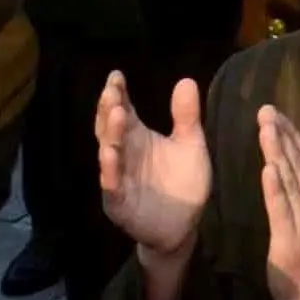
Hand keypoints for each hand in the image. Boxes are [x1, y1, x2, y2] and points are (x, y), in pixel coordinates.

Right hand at [95, 70, 209, 258]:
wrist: (184, 224)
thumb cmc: (183, 181)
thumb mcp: (190, 144)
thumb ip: (187, 116)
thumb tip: (185, 80)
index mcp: (138, 138)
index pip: (124, 111)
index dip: (118, 94)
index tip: (116, 76)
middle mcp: (124, 155)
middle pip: (112, 129)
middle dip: (110, 110)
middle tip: (112, 90)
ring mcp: (118, 179)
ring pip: (109, 154)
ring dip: (110, 135)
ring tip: (114, 114)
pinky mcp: (120, 202)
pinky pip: (112, 185)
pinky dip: (110, 170)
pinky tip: (110, 154)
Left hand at [257, 106, 299, 299]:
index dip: (290, 133)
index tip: (275, 111)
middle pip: (298, 164)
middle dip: (282, 136)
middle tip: (266, 111)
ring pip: (291, 181)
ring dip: (278, 153)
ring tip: (266, 130)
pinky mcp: (290, 237)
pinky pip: (282, 209)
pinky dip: (276, 189)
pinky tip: (268, 170)